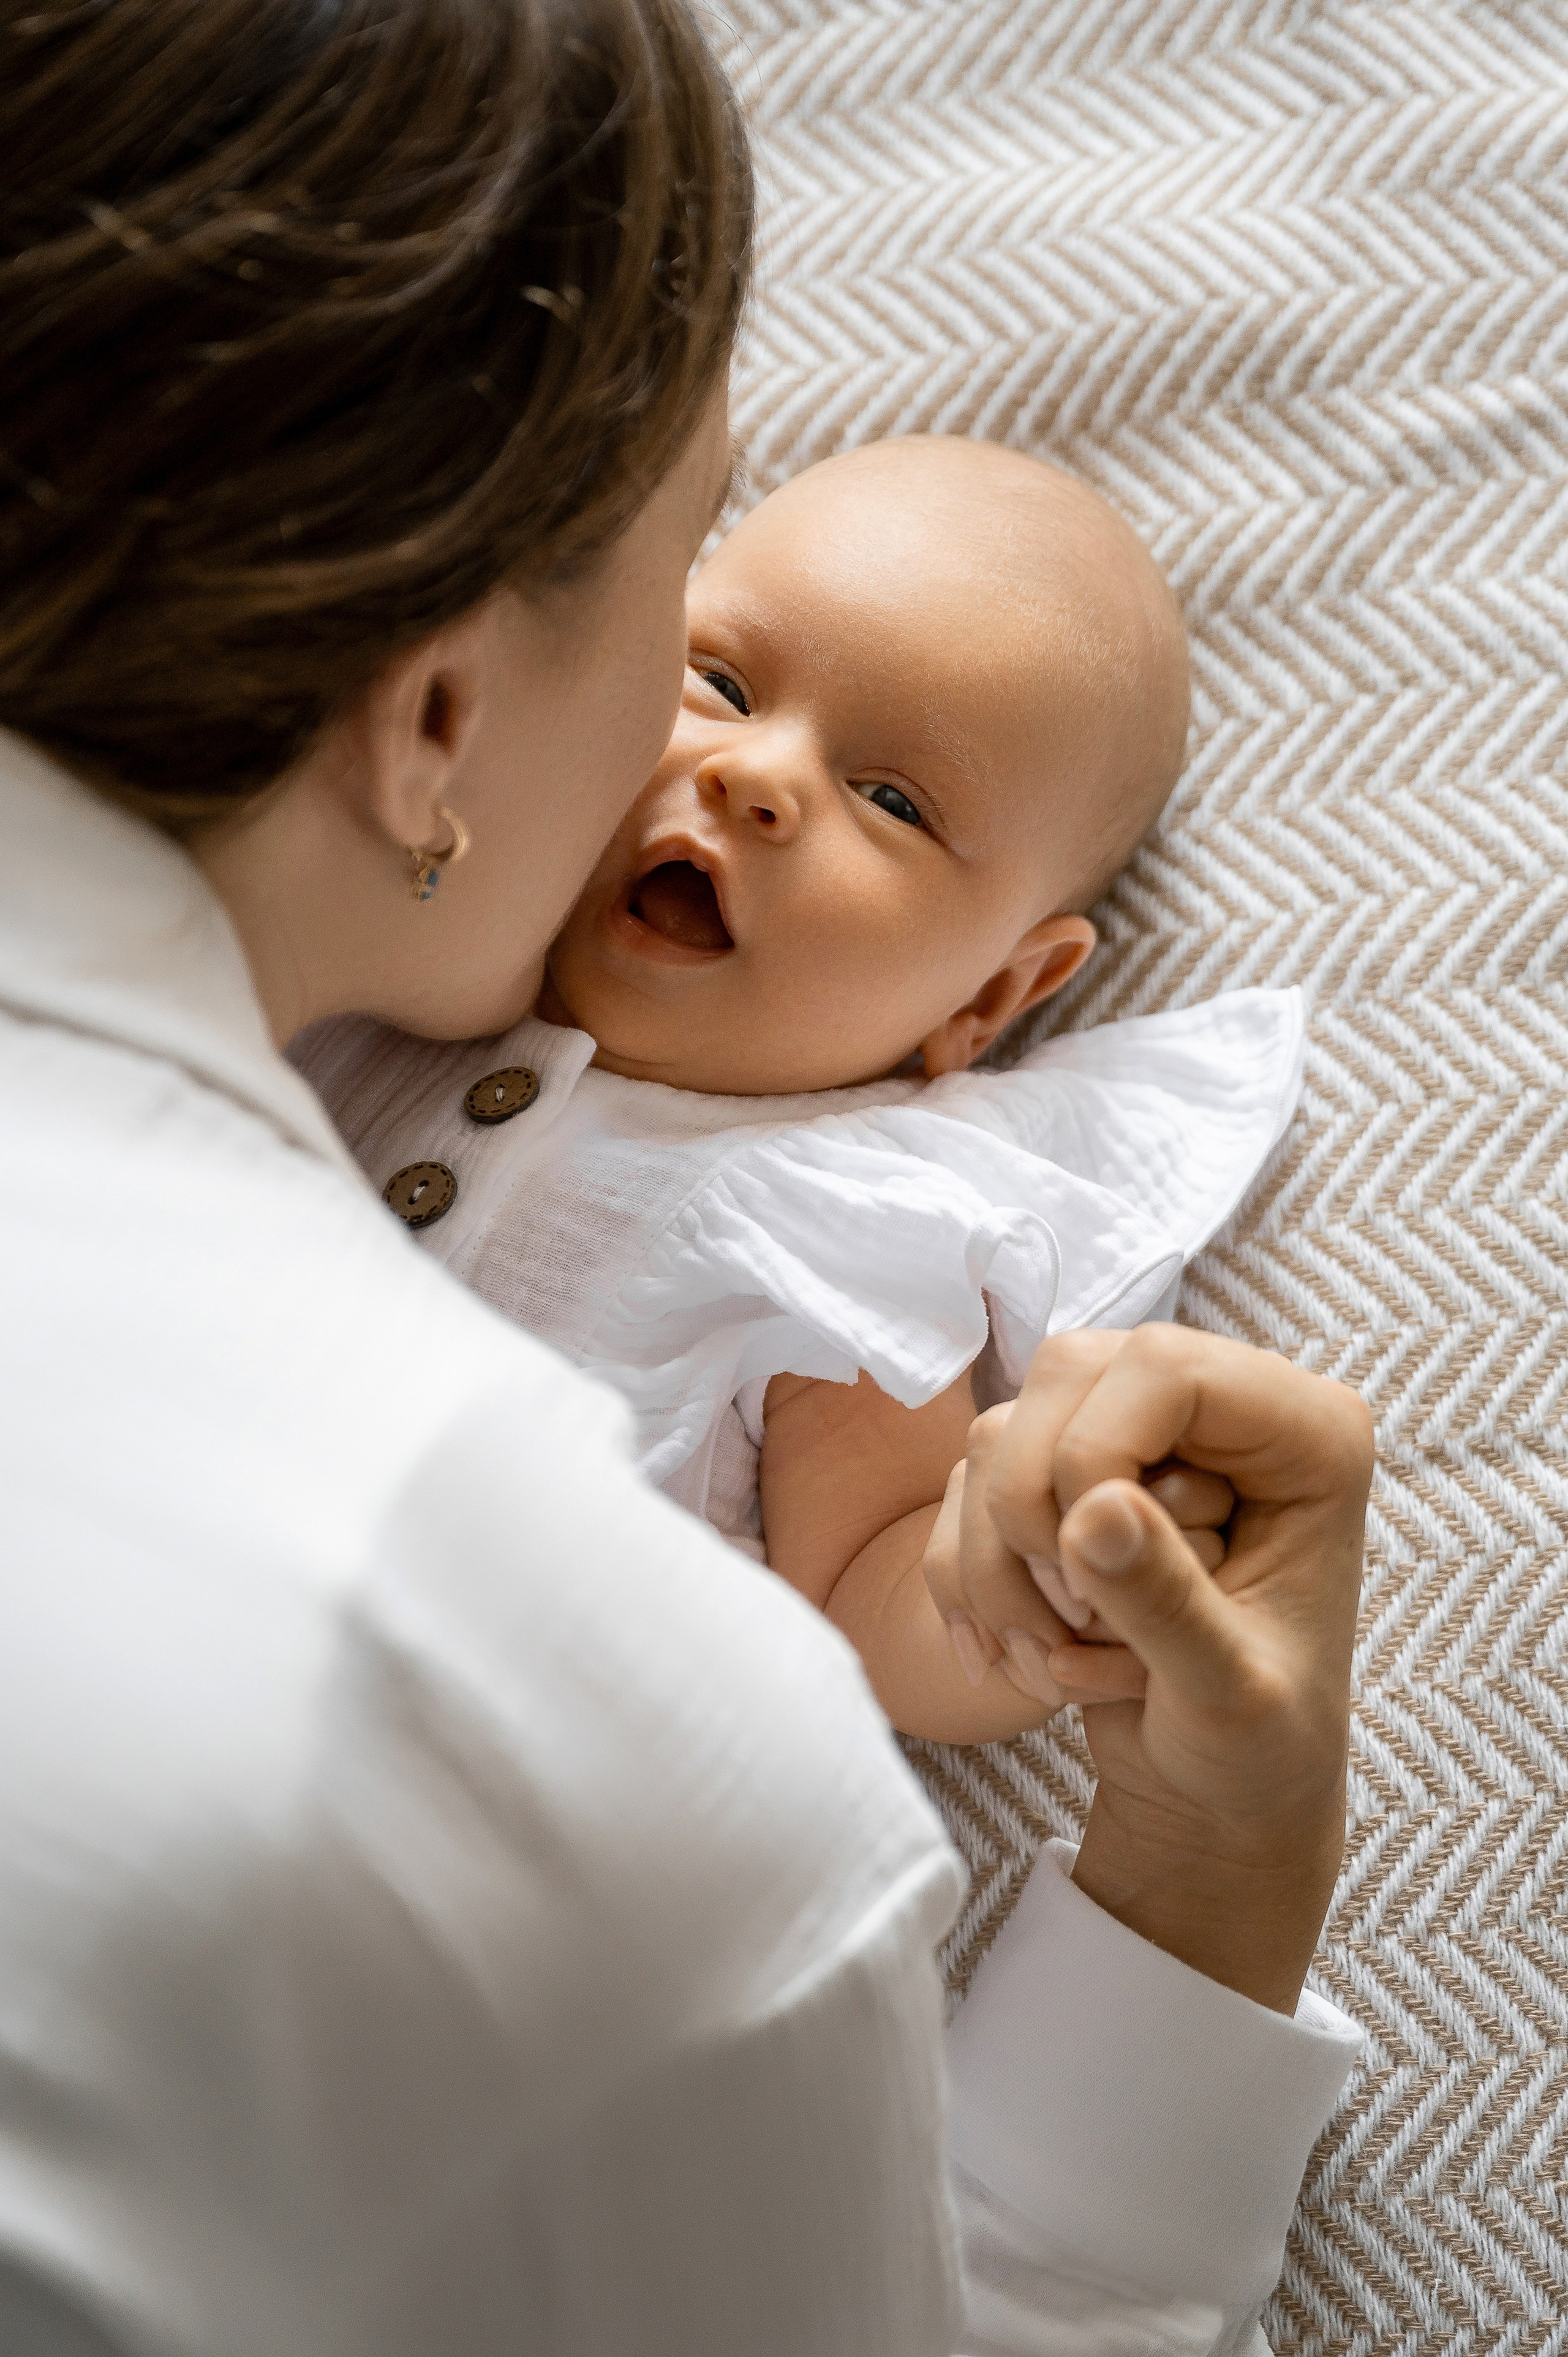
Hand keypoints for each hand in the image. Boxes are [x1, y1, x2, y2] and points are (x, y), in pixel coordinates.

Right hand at [960, 1326, 1372, 2011]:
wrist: (1214, 1790)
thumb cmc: (1256, 1748)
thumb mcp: (1227, 1698)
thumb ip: (1169, 1607)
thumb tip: (1093, 1510)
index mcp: (1303, 1435)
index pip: (1163, 1366)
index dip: (1097, 1455)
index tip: (1095, 1577)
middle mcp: (1219, 1410)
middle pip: (1066, 1373)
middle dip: (1037, 1510)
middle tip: (1078, 1622)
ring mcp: (1134, 1433)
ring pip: (1004, 1433)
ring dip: (1005, 1563)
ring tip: (1065, 1659)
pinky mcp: (1069, 1474)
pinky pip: (970, 1484)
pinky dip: (976, 1578)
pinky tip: (1030, 1655)